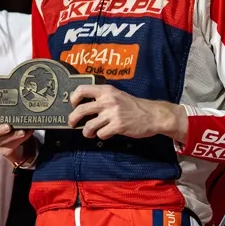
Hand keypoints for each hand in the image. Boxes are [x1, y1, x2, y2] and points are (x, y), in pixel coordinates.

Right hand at [0, 101, 35, 165]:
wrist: (20, 142)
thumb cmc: (13, 123)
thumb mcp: (13, 113)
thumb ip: (15, 108)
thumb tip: (27, 100)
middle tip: (8, 126)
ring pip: (0, 141)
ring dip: (11, 136)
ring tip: (22, 132)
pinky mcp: (4, 150)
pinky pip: (10, 147)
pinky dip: (19, 140)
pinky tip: (26, 134)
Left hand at [67, 85, 182, 139]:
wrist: (152, 115)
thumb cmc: (133, 106)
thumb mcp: (117, 95)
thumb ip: (102, 97)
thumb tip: (83, 105)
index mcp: (106, 90)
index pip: (82, 89)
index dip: (74, 98)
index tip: (73, 105)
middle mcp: (108, 100)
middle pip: (80, 110)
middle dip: (72, 119)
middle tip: (72, 123)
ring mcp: (112, 114)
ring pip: (89, 126)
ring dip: (86, 132)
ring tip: (89, 133)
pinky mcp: (118, 126)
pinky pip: (101, 134)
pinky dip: (101, 136)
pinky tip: (106, 133)